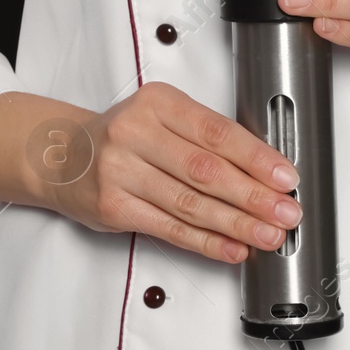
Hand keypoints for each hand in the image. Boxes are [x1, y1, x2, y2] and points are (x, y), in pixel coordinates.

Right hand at [45, 81, 302, 263]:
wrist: (62, 156)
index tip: (285, 176)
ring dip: (237, 224)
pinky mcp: (114, 207)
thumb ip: (206, 138)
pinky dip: (207, 242)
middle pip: (206, 170)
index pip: (217, 131)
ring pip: (191, 204)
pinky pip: (170, 229)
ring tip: (268, 235)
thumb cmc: (124, 136)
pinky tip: (233, 248)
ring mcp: (121, 171)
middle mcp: (136, 132)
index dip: (256, 157)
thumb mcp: (162, 118)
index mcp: (158, 102)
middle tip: (286, 211)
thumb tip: (264, 171)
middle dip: (253, 196)